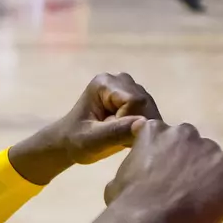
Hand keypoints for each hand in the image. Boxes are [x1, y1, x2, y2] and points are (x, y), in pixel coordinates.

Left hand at [9, 73, 162, 183]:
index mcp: (104, 83)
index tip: (113, 136)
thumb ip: (116, 132)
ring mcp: (130, 88)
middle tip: (118, 139)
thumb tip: (143, 123)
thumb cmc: (75, 141)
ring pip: (151, 110)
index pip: (134, 101)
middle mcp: (120, 80)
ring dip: (141, 128)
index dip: (130, 122)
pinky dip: (143, 129)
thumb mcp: (91, 141)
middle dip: (137, 126)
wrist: (70, 142)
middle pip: (145, 103)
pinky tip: (128, 135)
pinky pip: (152, 115)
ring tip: (120, 138)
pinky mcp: (137, 99)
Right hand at [102, 121, 222, 222]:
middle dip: (190, 167)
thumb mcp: (121, 176)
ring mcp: (210, 149)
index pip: (167, 140)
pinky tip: (209, 210)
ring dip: (208, 179)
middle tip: (181, 192)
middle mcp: (185, 132)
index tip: (164, 178)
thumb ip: (136, 166)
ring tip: (196, 205)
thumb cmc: (126, 202)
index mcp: (155, 130)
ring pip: (214, 164)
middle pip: (194, 148)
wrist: (146, 220)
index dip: (167, 160)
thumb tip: (138, 173)